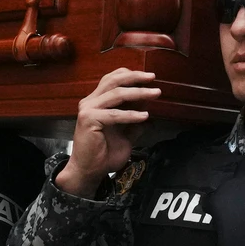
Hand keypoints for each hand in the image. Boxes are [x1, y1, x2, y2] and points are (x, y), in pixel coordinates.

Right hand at [56, 69, 158, 197]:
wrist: (89, 170)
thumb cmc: (105, 153)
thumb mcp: (126, 135)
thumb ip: (134, 123)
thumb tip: (150, 116)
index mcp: (97, 102)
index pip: (112, 79)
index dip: (130, 75)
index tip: (149, 77)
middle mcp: (90, 102)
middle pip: (114, 81)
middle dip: (135, 77)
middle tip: (153, 78)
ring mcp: (88, 109)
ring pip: (116, 94)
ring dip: (138, 93)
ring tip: (155, 94)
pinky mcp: (88, 120)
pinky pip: (114, 114)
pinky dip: (131, 114)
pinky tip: (145, 116)